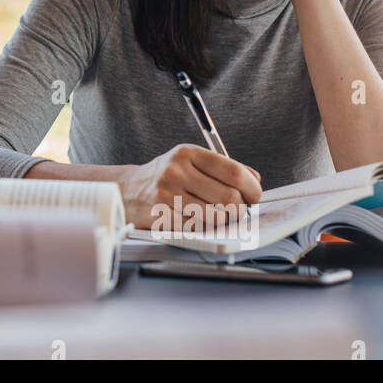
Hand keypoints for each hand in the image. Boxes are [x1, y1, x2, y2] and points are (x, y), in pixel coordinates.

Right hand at [113, 143, 261, 230]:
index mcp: (188, 153)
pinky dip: (203, 228)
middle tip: (237, 210)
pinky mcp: (161, 216)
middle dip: (240, 208)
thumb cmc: (166, 177)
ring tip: (217, 216)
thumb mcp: (190, 162)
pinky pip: (198, 228)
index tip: (254, 195)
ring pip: (216, 217)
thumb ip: (223, 168)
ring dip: (223, 221)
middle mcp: (176, 171)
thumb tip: (254, 179)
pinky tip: (196, 220)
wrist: (128, 190)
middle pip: (228, 197)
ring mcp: (167, 194)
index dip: (252, 187)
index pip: (233, 172)